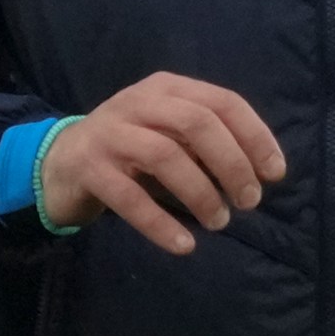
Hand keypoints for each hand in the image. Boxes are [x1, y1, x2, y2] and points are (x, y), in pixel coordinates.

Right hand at [39, 72, 286, 253]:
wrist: (60, 162)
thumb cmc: (130, 149)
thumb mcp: (170, 135)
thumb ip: (208, 144)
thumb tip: (260, 170)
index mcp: (167, 89)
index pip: (223, 102)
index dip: (255, 136)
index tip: (274, 173)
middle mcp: (138, 102)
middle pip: (197, 123)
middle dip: (232, 163)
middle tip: (249, 202)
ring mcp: (110, 133)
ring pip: (164, 155)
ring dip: (200, 192)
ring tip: (219, 222)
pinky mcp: (88, 168)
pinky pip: (129, 197)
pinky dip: (160, 223)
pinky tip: (184, 246)